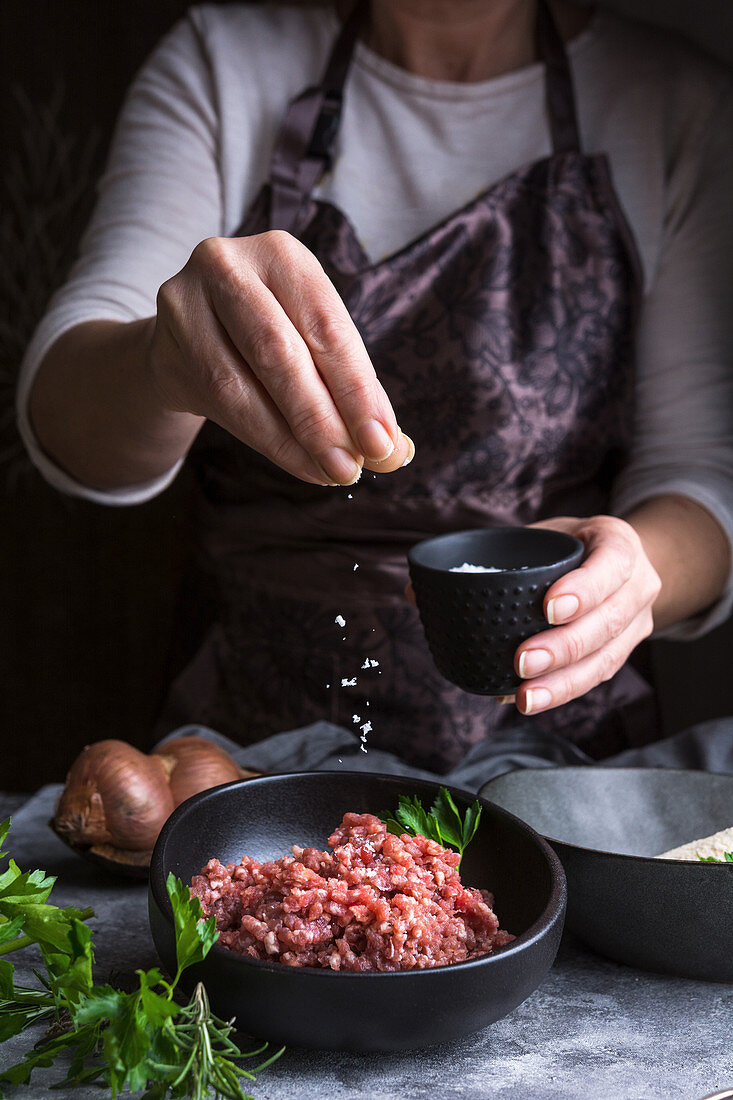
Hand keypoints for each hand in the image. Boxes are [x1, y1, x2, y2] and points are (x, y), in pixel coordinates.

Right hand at [147, 231, 412, 484]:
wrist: (187, 339)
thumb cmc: (270, 340)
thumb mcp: (316, 347)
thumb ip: (355, 390)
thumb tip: (394, 449)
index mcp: (282, 254)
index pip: (328, 327)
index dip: (357, 389)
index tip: (382, 441)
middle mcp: (229, 265)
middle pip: (280, 353)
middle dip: (322, 419)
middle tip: (352, 467)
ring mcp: (187, 301)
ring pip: (243, 385)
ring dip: (293, 439)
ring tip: (329, 472)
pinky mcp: (164, 344)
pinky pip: (219, 404)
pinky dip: (267, 441)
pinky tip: (299, 463)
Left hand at [507, 515, 660, 714]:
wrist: (620, 564)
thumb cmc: (574, 545)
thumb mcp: (552, 532)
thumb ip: (515, 554)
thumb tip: (444, 589)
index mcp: (620, 543)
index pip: (612, 565)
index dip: (584, 589)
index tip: (548, 608)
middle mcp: (638, 584)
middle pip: (608, 621)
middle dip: (563, 646)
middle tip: (523, 661)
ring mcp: (637, 622)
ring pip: (606, 658)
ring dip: (563, 681)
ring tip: (525, 696)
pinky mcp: (625, 650)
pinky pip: (597, 675)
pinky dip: (562, 690)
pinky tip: (532, 698)